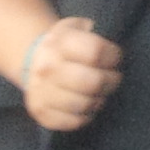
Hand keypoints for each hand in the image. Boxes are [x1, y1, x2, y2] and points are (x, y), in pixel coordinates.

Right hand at [21, 17, 124, 131]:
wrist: (34, 61)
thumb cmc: (66, 45)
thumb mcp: (78, 27)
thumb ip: (94, 32)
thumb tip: (108, 38)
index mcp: (60, 43)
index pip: (95, 52)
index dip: (113, 56)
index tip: (114, 58)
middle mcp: (47, 67)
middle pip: (93, 82)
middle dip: (111, 81)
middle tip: (112, 79)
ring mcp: (41, 92)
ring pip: (85, 104)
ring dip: (99, 100)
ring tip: (100, 92)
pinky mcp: (40, 113)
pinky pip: (74, 122)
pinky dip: (86, 116)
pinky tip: (87, 106)